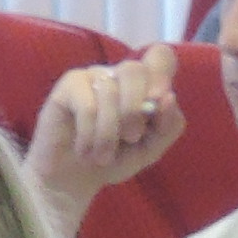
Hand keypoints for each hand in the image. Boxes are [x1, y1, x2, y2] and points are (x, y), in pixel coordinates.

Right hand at [27, 45, 182, 213]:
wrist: (73, 180)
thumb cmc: (113, 160)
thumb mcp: (149, 150)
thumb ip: (168, 126)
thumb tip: (168, 98)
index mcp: (144, 84)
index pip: (161, 57)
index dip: (161, 76)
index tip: (157, 103)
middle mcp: (119, 74)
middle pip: (135, 70)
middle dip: (134, 110)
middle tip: (130, 139)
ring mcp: (94, 76)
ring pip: (109, 92)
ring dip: (108, 134)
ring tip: (102, 157)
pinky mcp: (70, 85)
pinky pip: (87, 105)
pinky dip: (89, 135)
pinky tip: (84, 150)